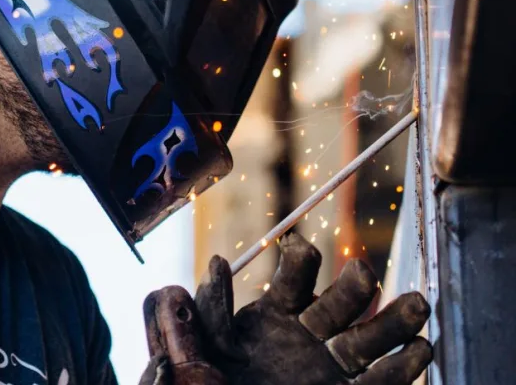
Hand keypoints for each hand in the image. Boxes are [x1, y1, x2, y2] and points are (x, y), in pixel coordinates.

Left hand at [139, 232, 432, 384]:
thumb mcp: (198, 350)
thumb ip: (208, 312)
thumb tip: (220, 261)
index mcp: (270, 317)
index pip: (290, 283)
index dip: (298, 265)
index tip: (302, 249)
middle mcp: (305, 336)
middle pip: (338, 304)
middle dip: (353, 286)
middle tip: (362, 271)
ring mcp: (329, 367)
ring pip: (366, 339)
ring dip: (393, 320)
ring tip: (417, 305)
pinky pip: (378, 383)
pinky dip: (401, 368)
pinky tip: (421, 350)